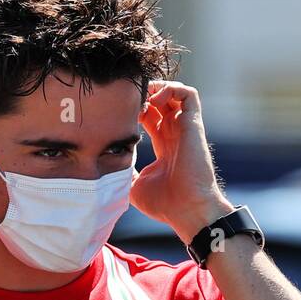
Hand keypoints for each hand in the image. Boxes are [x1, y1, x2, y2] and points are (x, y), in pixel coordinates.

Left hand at [132, 81, 232, 243]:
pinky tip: (155, 100)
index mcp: (164, 146)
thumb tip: (107, 163)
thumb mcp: (135, 186)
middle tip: (127, 102)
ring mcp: (185, 128)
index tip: (119, 114)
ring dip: (157, 88)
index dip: (135, 110)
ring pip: (175, 93)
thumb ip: (125, 170)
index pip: (150, 117)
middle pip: (161, 102)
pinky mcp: (193, 125)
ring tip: (142, 98)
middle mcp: (175, 134)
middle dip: (144, 95)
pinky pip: (189, 94)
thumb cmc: (166, 204)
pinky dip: (172, 89)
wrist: (188, 210)